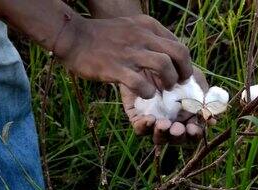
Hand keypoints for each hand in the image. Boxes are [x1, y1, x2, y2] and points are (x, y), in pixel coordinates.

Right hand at [56, 14, 192, 98]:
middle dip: (184, 72)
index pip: (178, 44)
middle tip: (178, 85)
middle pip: (179, 53)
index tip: (180, 74)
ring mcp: (129, 52)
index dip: (184, 63)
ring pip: (164, 66)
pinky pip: (141, 83)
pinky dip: (148, 93)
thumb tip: (167, 55)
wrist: (73, 37)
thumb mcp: (131, 28)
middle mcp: (142, 36)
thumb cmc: (102, 36)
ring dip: (169, 82)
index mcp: (148, 26)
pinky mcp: (116, 68)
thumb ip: (149, 38)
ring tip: (163, 91)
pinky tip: (145, 95)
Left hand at [120, 68, 215, 143]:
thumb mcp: (195, 81)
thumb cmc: (178, 69)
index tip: (194, 128)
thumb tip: (212, 120)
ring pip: (158, 137)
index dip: (195, 133)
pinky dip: (144, 127)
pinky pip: (140, 129)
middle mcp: (172, 122)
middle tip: (178, 129)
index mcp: (188, 117)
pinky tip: (150, 119)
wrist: (153, 55)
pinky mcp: (137, 116)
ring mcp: (155, 121)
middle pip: (176, 139)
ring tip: (163, 125)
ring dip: (162, 134)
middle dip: (178, 136)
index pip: (193, 132)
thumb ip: (205, 99)